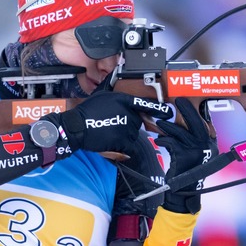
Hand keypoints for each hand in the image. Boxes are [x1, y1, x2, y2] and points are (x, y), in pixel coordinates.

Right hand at [43, 91, 172, 156]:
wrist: (77, 127)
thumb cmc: (88, 112)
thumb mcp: (104, 97)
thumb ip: (119, 100)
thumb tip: (129, 106)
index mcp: (124, 100)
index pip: (145, 104)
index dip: (158, 109)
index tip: (168, 112)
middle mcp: (129, 113)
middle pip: (138, 122)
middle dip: (128, 125)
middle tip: (112, 125)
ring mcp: (127, 127)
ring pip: (133, 134)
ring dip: (124, 136)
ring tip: (108, 132)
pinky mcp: (124, 140)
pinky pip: (130, 146)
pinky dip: (123, 148)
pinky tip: (112, 143)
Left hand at [155, 98, 218, 213]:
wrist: (184, 191)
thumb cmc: (187, 171)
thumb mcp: (194, 153)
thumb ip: (192, 139)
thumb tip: (183, 122)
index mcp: (211, 145)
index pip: (205, 124)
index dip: (196, 112)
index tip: (188, 103)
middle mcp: (207, 147)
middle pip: (197, 123)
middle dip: (187, 110)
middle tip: (178, 101)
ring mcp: (196, 152)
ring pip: (181, 132)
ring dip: (168, 126)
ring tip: (161, 124)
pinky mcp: (184, 156)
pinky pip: (171, 142)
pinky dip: (163, 140)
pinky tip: (159, 140)